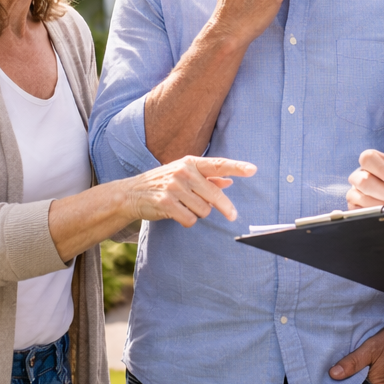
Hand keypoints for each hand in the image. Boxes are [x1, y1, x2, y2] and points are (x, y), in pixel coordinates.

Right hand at [118, 156, 255, 227]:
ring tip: (184, 207)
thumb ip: (207, 178)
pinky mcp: (166, 203)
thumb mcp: (183, 175)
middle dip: (224, 207)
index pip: (218, 164)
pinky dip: (187, 221)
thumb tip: (229, 181)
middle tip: (233, 216)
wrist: (131, 193)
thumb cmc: (162, 184)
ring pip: (203, 210)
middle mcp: (183, 172)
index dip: (236, 167)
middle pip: (214, 194)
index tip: (253, 170)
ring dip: (197, 213)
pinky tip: (177, 215)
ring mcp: (174, 187)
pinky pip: (189, 219)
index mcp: (190, 162)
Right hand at [347, 150, 383, 208]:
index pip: (368, 158)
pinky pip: (359, 211)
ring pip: (362, 197)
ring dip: (383, 204)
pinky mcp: (354, 208)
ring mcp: (356, 192)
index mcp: (375, 162)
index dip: (381, 169)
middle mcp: (361, 175)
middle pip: (363, 180)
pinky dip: (375, 213)